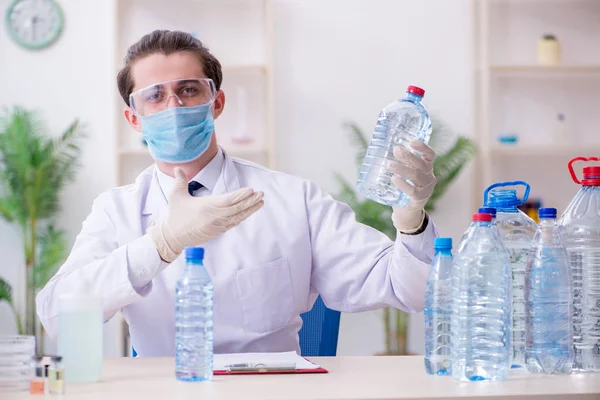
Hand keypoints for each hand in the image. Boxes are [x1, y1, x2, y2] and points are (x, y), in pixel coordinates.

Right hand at [148, 167, 264, 261]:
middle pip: (238, 208)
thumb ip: (179, 180)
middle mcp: (216, 216)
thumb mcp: (175, 196)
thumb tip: (178, 167)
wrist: (173, 237)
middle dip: (251, 201)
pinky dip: (242, 217)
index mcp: (208, 206)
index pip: (229, 200)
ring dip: (250, 209)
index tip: (251, 189)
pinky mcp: (218, 231)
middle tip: (261, 194)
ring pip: (238, 216)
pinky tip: (249, 212)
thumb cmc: (175, 215)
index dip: (241, 195)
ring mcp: (218, 225)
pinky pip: (234, 223)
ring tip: (261, 202)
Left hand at [388, 140, 435, 232]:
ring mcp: (426, 189)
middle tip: (396, 150)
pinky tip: (394, 179)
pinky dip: (403, 184)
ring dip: (403, 169)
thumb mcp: (404, 174)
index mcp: (427, 168)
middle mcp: (429, 177)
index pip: (430, 155)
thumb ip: (399, 163)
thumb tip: (379, 148)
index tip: (411, 141)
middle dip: (408, 156)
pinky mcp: (420, 199)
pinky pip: (413, 191)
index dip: (423, 147)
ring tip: (389, 165)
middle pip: (422, 164)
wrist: (406, 211)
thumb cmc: (403, 188)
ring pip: (416, 176)